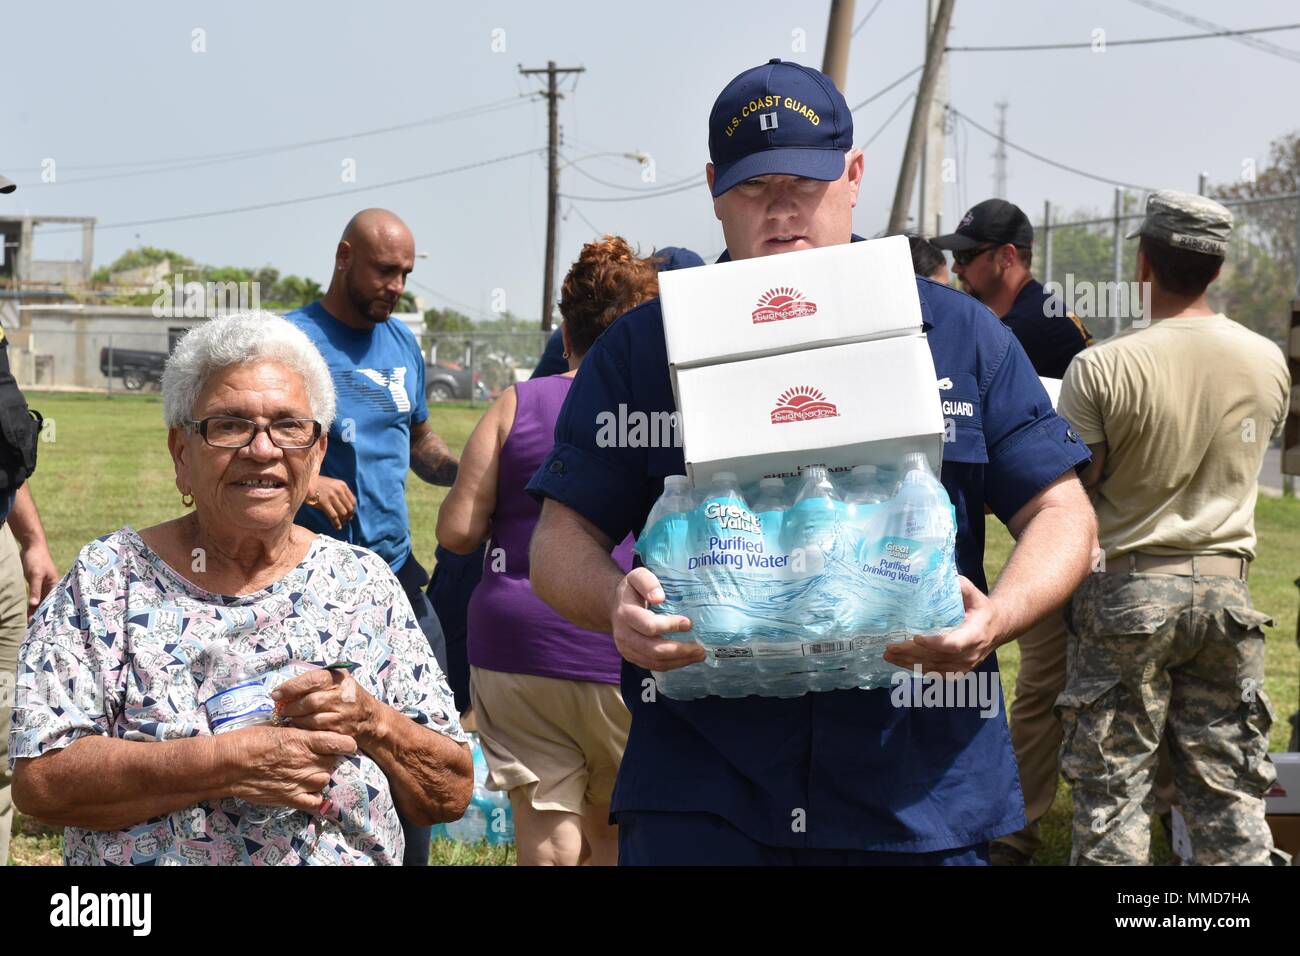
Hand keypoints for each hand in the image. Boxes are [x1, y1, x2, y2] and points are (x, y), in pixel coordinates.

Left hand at [19, 541, 57, 620]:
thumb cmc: (36, 559)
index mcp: (55, 584)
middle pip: (47, 603)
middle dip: (42, 614)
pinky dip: (31, 604)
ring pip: (40, 601)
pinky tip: (27, 611)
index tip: (43, 624)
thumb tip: (34, 604)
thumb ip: (35, 589)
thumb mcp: (35, 575)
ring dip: (36, 610)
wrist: (32, 546)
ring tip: (30, 623)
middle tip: (36, 627)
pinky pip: (35, 597)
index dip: (48, 613)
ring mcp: (43, 585)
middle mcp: (51, 586)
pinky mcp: (36, 583)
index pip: (52, 602)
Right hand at [221, 724, 356, 813]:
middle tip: (315, 755)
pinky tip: (307, 790)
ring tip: (307, 771)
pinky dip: (315, 797)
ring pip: (325, 779)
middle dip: (328, 758)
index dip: (346, 744)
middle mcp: (306, 762)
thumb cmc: (248, 741)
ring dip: (320, 775)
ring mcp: (299, 782)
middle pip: (332, 761)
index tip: (346, 744)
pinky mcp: (290, 798)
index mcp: (303, 740)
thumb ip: (298, 733)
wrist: (227, 765)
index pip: (340, 743)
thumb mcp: (277, 728)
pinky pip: (315, 801)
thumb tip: (311, 733)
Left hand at [272, 667, 381, 745]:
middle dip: (291, 706)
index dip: (291, 687)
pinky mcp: (341, 731)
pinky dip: (304, 730)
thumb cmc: (346, 695)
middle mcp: (343, 696)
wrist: (369, 718)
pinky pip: (317, 732)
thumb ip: (315, 679)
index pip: (312, 680)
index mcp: (339, 679)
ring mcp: (343, 715)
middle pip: (311, 701)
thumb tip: (285, 686)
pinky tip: (298, 727)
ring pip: (312, 719)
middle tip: (280, 708)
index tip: (275, 693)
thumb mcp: (336, 680)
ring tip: (288, 717)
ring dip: (296, 719)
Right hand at [306, 476, 356, 529]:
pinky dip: (337, 523)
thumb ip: (339, 492)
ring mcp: (332, 496)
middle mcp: (339, 490)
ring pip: (343, 513)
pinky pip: (334, 516)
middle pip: (349, 508)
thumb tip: (345, 507)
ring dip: (343, 521)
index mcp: (342, 485)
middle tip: (345, 522)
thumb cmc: (316, 485)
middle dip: (348, 517)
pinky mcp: (324, 502)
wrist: (302, 482)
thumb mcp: (331, 484)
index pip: (353, 501)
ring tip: (341, 525)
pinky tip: (337, 527)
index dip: (352, 510)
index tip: (350, 515)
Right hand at [611, 567, 704, 671]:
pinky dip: (672, 665)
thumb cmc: (632, 589)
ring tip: (698, 655)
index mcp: (626, 613)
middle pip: (653, 649)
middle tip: (700, 649)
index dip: (670, 626)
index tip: (689, 623)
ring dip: (679, 661)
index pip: (649, 625)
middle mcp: (623, 634)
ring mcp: (626, 648)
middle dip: (679, 651)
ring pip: (654, 662)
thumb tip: (659, 598)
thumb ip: (647, 583)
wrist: (616, 604)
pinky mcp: (632, 657)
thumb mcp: (637, 576)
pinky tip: (686, 659)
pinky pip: (653, 666)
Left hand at [882, 576, 1002, 674]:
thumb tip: (934, 574)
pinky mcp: (958, 672)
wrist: (997, 629)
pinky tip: (899, 662)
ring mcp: (964, 666)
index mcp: (975, 634)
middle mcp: (971, 654)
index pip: (953, 644)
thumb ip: (958, 585)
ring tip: (888, 654)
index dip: (934, 643)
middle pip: (937, 657)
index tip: (915, 637)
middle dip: (912, 653)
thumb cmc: (980, 608)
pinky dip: (916, 668)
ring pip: (933, 668)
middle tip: (890, 646)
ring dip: (908, 662)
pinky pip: (934, 673)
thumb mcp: (973, 594)